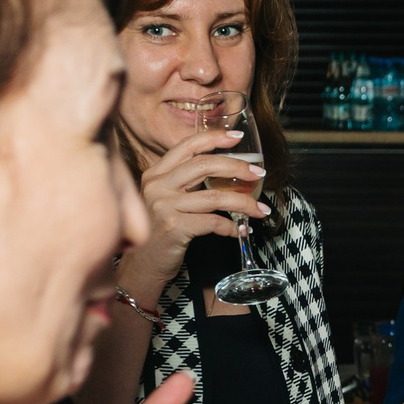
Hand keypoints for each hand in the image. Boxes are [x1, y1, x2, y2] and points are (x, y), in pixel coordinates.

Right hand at [117, 127, 272, 294]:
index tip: (237, 137)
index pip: (187, 146)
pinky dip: (232, 227)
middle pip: (205, 165)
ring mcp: (164, 206)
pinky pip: (213, 222)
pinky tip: (240, 230)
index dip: (214, 138)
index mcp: (156, 173)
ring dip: (244, 203)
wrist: (142, 266)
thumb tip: (225, 170)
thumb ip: (185, 183)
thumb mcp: (165, 200)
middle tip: (259, 174)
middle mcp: (158, 185)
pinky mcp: (174, 227)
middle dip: (237, 168)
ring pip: (215, 197)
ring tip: (260, 209)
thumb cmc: (159, 232)